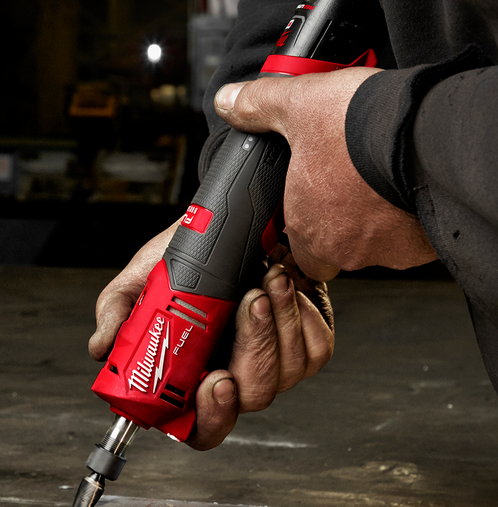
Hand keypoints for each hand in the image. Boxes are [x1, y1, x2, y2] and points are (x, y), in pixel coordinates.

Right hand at [89, 228, 333, 451]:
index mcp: (194, 375)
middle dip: (253, 351)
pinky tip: (284, 285)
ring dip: (277, 322)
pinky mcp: (308, 343)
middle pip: (252, 399)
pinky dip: (301, 315)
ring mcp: (275, 362)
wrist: (232, 227)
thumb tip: (101, 348)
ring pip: (288, 373)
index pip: (202, 426)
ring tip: (265, 278)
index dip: (209, 418)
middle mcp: (236, 374)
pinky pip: (316, 348)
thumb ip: (119, 312)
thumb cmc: (188, 256)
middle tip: (245, 304)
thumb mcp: (142, 278)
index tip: (211, 383)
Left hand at [214, 68, 437, 280]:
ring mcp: (384, 251)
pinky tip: (409, 189)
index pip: (297, 252)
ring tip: (382, 181)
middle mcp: (342, 248)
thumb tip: (228, 102)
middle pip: (337, 248)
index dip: (304, 231)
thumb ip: (259, 107)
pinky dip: (410, 220)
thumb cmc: (362, 128)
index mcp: (306, 226)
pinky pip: (412, 241)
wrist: (430, 136)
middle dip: (342, 224)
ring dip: (377, 221)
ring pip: (375, 246)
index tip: (315, 206)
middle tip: (351, 187)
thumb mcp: (299, 105)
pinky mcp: (420, 247)